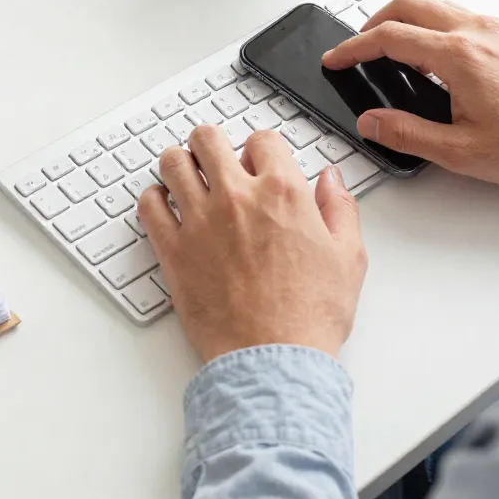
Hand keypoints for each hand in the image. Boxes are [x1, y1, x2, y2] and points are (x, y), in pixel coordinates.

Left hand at [138, 126, 366, 362]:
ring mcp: (199, 222)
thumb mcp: (349, 257)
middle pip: (208, 138)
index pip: (262, 139)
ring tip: (188, 178)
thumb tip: (331, 180)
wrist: (274, 360)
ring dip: (179, 164)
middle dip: (212, 144)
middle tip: (215, 159)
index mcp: (282, 193)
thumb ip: (340, 208)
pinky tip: (166, 208)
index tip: (259, 163)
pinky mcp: (173, 250)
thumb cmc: (310, 316)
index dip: (260, 148)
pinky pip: (149, 206)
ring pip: (172, 163)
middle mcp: (237, 198)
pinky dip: (154, 200)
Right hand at [322, 0, 498, 185]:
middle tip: (358, 48)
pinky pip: (456, 14)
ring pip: (433, 4)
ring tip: (390, 53)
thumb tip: (371, 122)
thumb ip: (407, 133)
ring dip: (403, 20)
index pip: (389, 38)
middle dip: (373, 21)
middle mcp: (476, 32)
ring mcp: (494, 29)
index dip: (353, 47)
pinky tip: (430, 57)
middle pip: (407, 4)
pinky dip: (430, 25)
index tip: (336, 58)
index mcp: (458, 57)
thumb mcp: (461, 152)